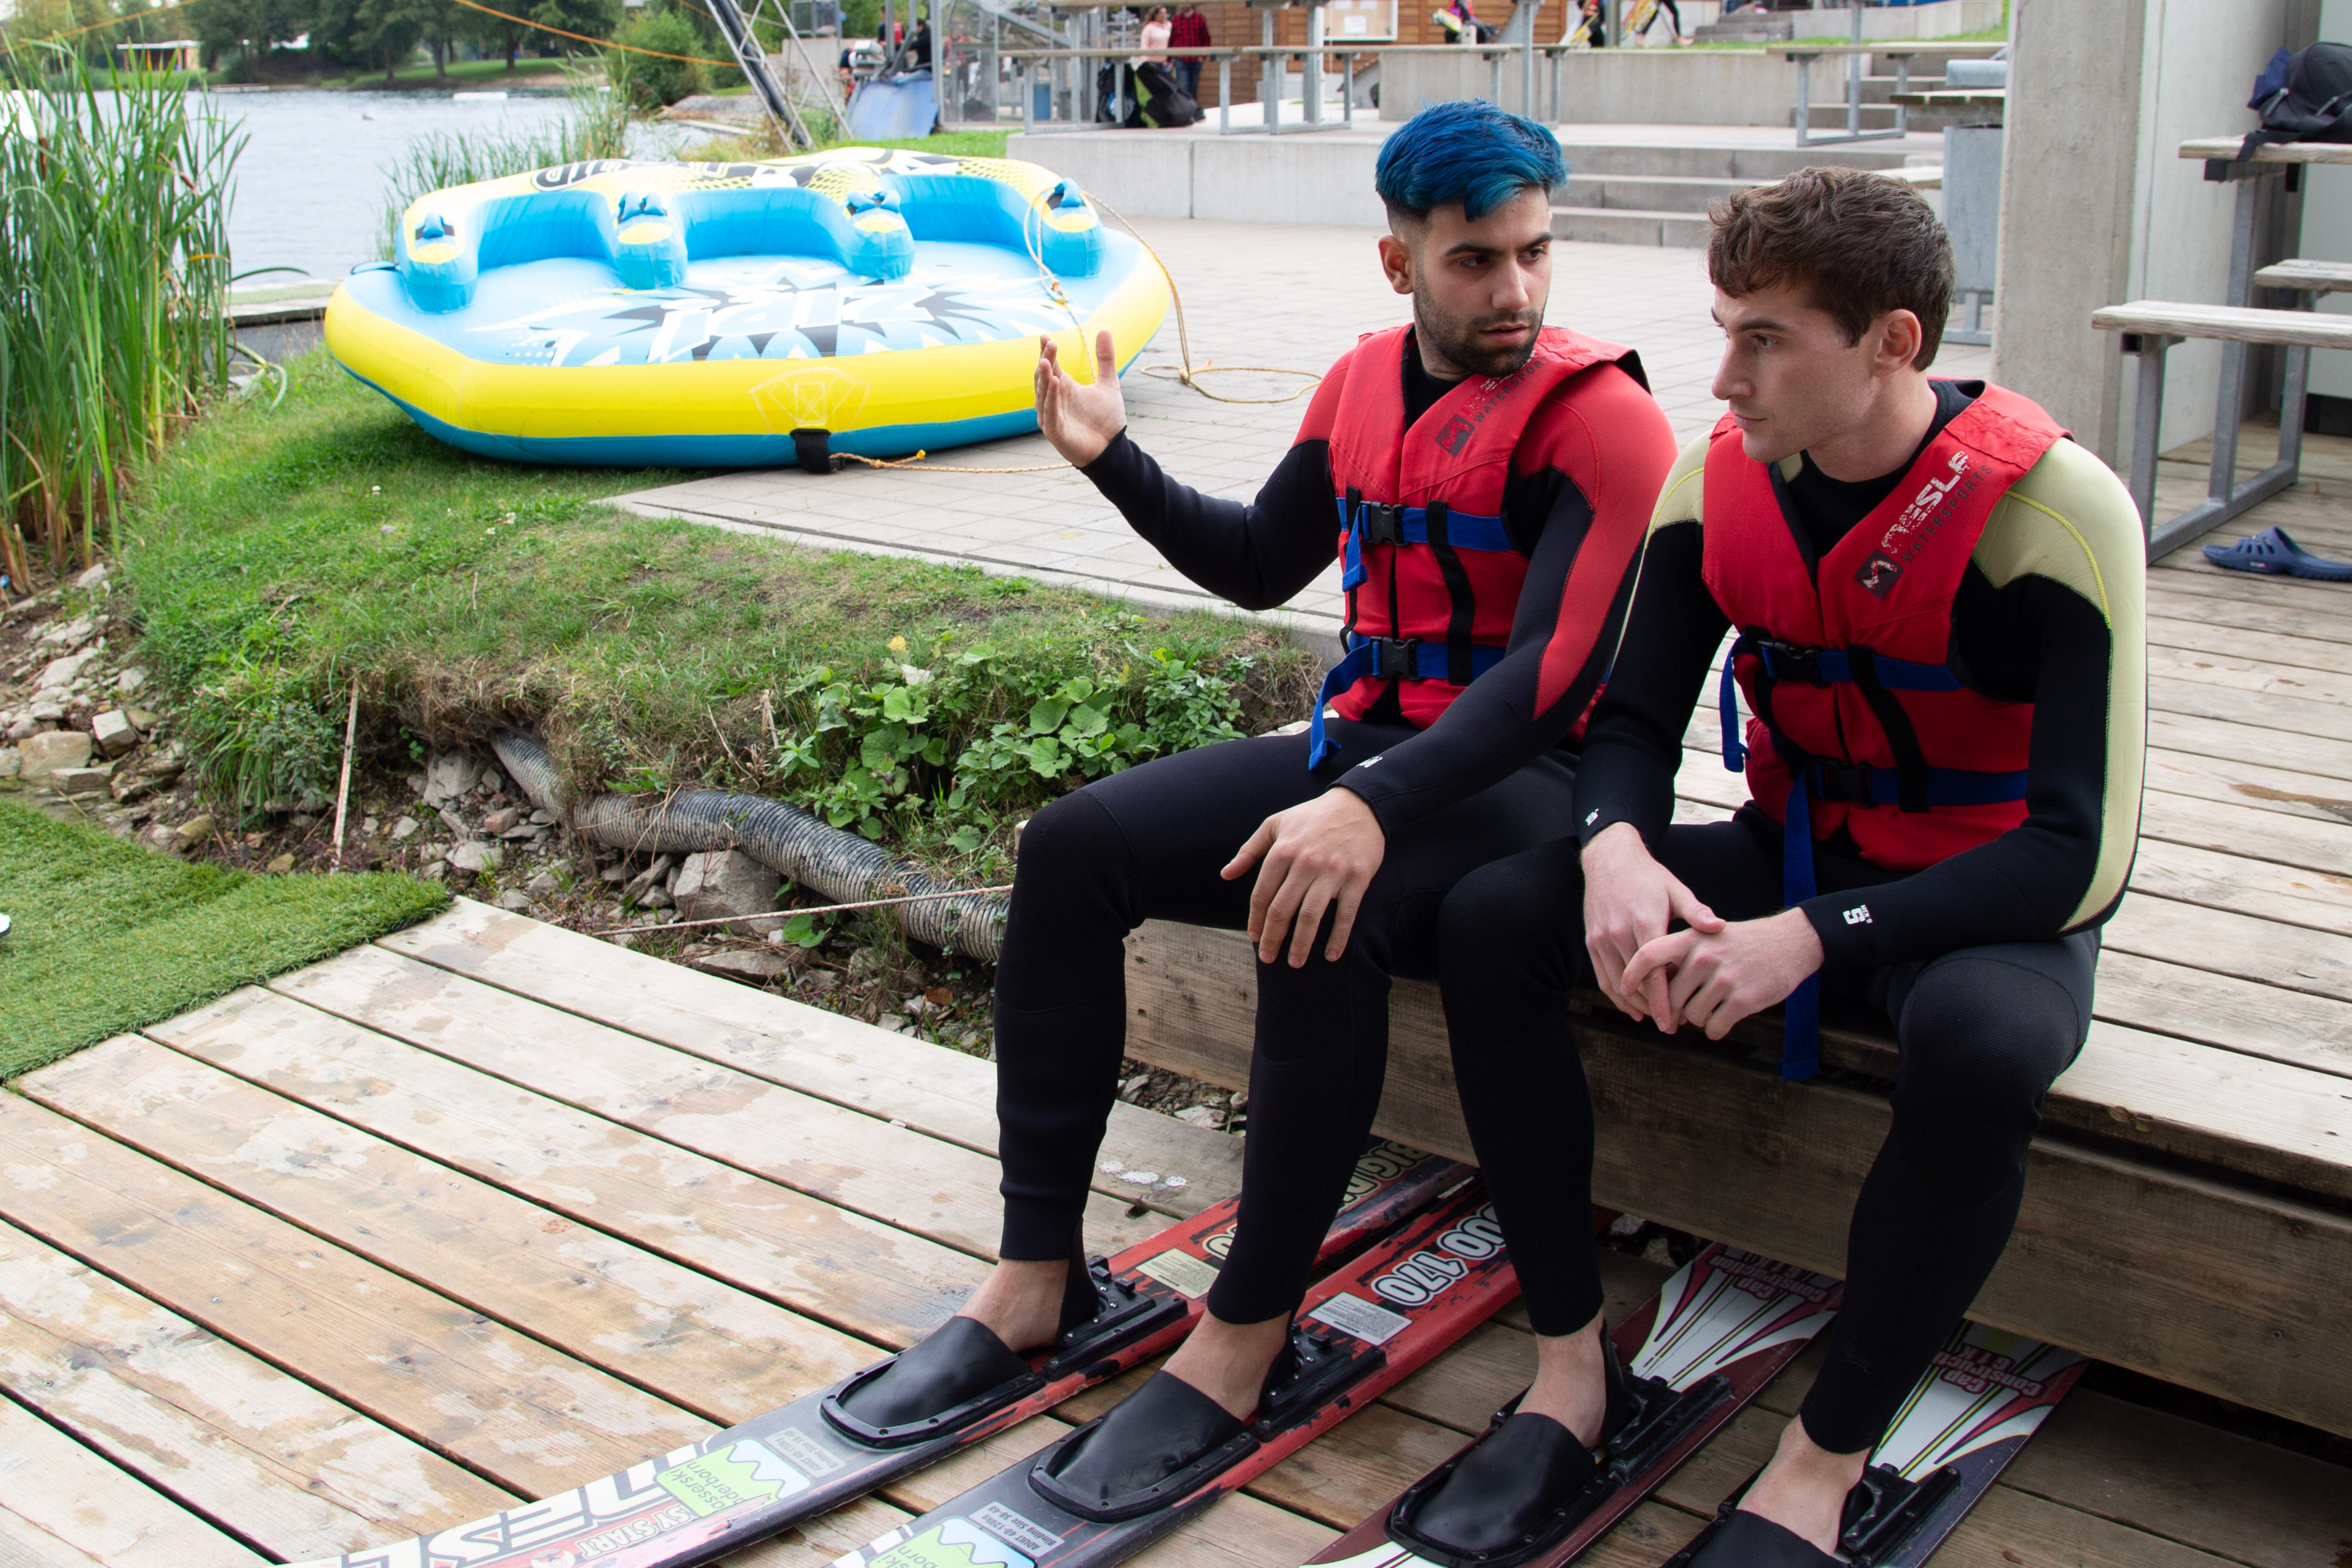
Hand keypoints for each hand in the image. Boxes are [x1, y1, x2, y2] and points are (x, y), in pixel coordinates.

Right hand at [1035, 329, 1125, 467]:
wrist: (1111, 449)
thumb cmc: (1106, 420)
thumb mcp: (1108, 384)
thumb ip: (1106, 359)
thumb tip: (1104, 329)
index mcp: (1062, 387)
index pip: (1050, 365)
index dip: (1047, 351)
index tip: (1045, 336)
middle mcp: (1052, 400)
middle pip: (1043, 376)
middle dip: (1045, 360)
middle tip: (1050, 343)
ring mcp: (1051, 415)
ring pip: (1042, 393)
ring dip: (1044, 377)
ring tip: (1047, 360)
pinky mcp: (1054, 431)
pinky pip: (1050, 411)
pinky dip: (1050, 397)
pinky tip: (1054, 382)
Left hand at [1222, 788, 1386, 966]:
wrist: (1358, 805)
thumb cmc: (1312, 817)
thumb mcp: (1275, 824)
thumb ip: (1249, 850)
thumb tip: (1226, 874)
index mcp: (1283, 851)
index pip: (1262, 894)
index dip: (1255, 919)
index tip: (1254, 937)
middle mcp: (1305, 862)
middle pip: (1283, 909)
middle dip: (1273, 938)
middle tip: (1267, 958)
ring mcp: (1332, 871)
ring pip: (1311, 915)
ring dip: (1301, 943)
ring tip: (1294, 963)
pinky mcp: (1357, 878)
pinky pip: (1346, 914)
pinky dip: (1338, 937)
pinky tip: (1330, 955)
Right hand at [1580, 822, 1722, 1027]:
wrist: (1610, 860)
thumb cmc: (1648, 878)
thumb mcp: (1675, 890)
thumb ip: (1696, 912)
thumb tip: (1719, 927)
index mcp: (1644, 923)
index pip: (1654, 973)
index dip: (1663, 1001)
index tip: (1673, 1022)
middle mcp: (1619, 934)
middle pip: (1636, 984)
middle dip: (1653, 1008)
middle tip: (1671, 1026)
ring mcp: (1602, 939)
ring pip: (1617, 983)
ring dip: (1635, 1005)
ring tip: (1654, 1019)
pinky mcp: (1592, 941)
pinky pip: (1603, 976)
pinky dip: (1616, 995)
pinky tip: (1632, 1007)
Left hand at [1619, 908, 1822, 1040]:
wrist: (1790, 942)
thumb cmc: (1742, 943)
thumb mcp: (1708, 936)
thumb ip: (1681, 957)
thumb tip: (1654, 993)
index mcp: (1692, 938)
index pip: (1649, 955)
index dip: (1632, 975)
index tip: (1625, 991)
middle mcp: (1704, 956)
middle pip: (1670, 998)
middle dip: (1675, 1011)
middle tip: (1685, 1012)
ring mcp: (1724, 978)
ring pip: (1692, 1016)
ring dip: (1699, 1019)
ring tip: (1713, 1006)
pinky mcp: (1743, 999)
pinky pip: (1714, 1027)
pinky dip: (1716, 1030)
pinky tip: (1725, 1019)